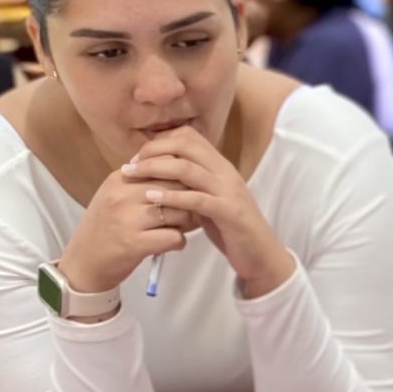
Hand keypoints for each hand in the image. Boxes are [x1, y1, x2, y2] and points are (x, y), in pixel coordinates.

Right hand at [56, 162, 201, 298]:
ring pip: (180, 212)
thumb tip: (183, 174)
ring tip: (174, 230)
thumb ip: (143, 183)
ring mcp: (127, 219)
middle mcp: (122, 195)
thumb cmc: (105, 229)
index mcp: (119, 178)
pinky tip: (170, 245)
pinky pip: (175, 237)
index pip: (165, 166)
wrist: (82, 262)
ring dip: (185, 223)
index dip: (181, 181)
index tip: (182, 193)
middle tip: (184, 215)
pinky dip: (179, 242)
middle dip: (188, 201)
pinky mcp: (134, 243)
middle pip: (176, 187)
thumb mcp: (116, 197)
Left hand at [122, 127, 293, 299]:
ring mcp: (229, 191)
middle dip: (153, 151)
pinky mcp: (229, 213)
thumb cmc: (231, 229)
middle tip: (130, 165)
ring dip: (155, 169)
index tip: (139, 156)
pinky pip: (197, 199)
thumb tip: (163, 174)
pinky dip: (171, 197)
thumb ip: (192, 185)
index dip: (160, 141)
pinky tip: (151, 198)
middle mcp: (225, 173)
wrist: (262, 255)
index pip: (188, 137)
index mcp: (220, 167)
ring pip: (187, 168)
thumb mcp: (210, 199)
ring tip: (132, 176)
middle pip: (185, 145)